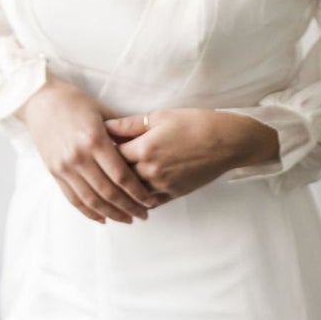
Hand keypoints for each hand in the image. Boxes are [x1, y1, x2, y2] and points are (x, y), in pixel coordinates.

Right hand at [15, 75, 165, 222]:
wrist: (40, 99)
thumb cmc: (75, 102)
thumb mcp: (103, 111)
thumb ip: (122, 133)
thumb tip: (144, 152)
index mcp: (94, 140)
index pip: (121, 175)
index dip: (137, 192)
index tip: (150, 200)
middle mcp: (78, 156)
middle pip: (108, 192)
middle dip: (129, 207)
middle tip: (144, 214)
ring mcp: (64, 167)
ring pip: (91, 200)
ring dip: (112, 213)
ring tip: (127, 219)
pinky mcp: (54, 172)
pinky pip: (73, 198)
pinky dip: (89, 211)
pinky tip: (103, 218)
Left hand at [103, 109, 280, 200]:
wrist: (227, 142)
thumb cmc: (195, 123)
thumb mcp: (160, 116)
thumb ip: (129, 124)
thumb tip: (105, 126)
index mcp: (144, 148)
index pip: (110, 155)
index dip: (100, 151)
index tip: (93, 148)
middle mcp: (150, 170)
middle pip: (118, 177)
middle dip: (107, 172)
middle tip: (95, 169)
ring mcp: (162, 185)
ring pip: (131, 193)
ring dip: (121, 190)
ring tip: (108, 185)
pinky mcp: (174, 194)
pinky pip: (149, 202)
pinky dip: (138, 201)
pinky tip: (131, 198)